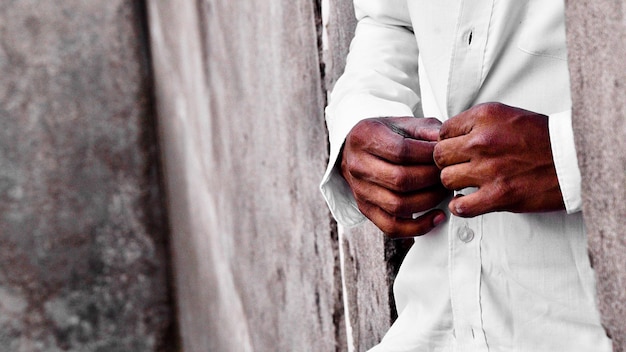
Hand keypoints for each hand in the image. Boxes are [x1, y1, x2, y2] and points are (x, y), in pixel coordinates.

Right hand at [341, 117, 449, 237]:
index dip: (429, 156)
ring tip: (444, 191)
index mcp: (365, 138)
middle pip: (400, 180)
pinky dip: (418, 227)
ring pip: (398, 205)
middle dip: (432, 179)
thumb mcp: (403, 123)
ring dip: (429, 201)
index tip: (444, 156)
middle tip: (448, 175)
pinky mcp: (365, 209)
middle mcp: (358, 165)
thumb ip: (426, 130)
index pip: (401, 151)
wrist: (356, 150)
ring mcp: (360, 190)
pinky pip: (392, 227)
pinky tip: (436, 216)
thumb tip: (447, 143)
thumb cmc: (384, 135)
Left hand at [433, 102, 564, 216]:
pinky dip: (460, 206)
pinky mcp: (498, 195)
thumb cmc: (542, 138)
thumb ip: (477, 124)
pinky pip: (461, 206)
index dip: (448, 142)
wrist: (573, 160)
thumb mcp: (507, 116)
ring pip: (446, 179)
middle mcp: (483, 141)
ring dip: (455, 183)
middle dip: (447, 163)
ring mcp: (489, 169)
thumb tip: (448, 136)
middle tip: (461, 167)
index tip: (457, 150)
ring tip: (468, 183)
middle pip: (439, 156)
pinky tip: (468, 201)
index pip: (443, 131)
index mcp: (485, 117)